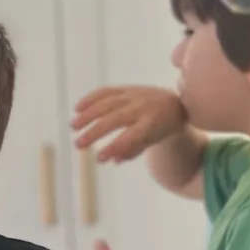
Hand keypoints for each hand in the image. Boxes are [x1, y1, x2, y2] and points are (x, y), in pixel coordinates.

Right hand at [72, 86, 187, 163]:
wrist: (176, 104)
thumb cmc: (162, 128)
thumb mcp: (153, 142)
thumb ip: (133, 150)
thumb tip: (112, 160)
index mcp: (152, 123)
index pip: (131, 137)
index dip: (114, 147)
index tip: (99, 159)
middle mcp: (142, 107)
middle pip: (114, 119)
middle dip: (95, 132)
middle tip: (78, 144)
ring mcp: (133, 95)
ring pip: (107, 103)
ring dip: (88, 114)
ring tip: (73, 126)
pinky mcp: (126, 88)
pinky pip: (106, 91)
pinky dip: (91, 98)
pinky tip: (77, 108)